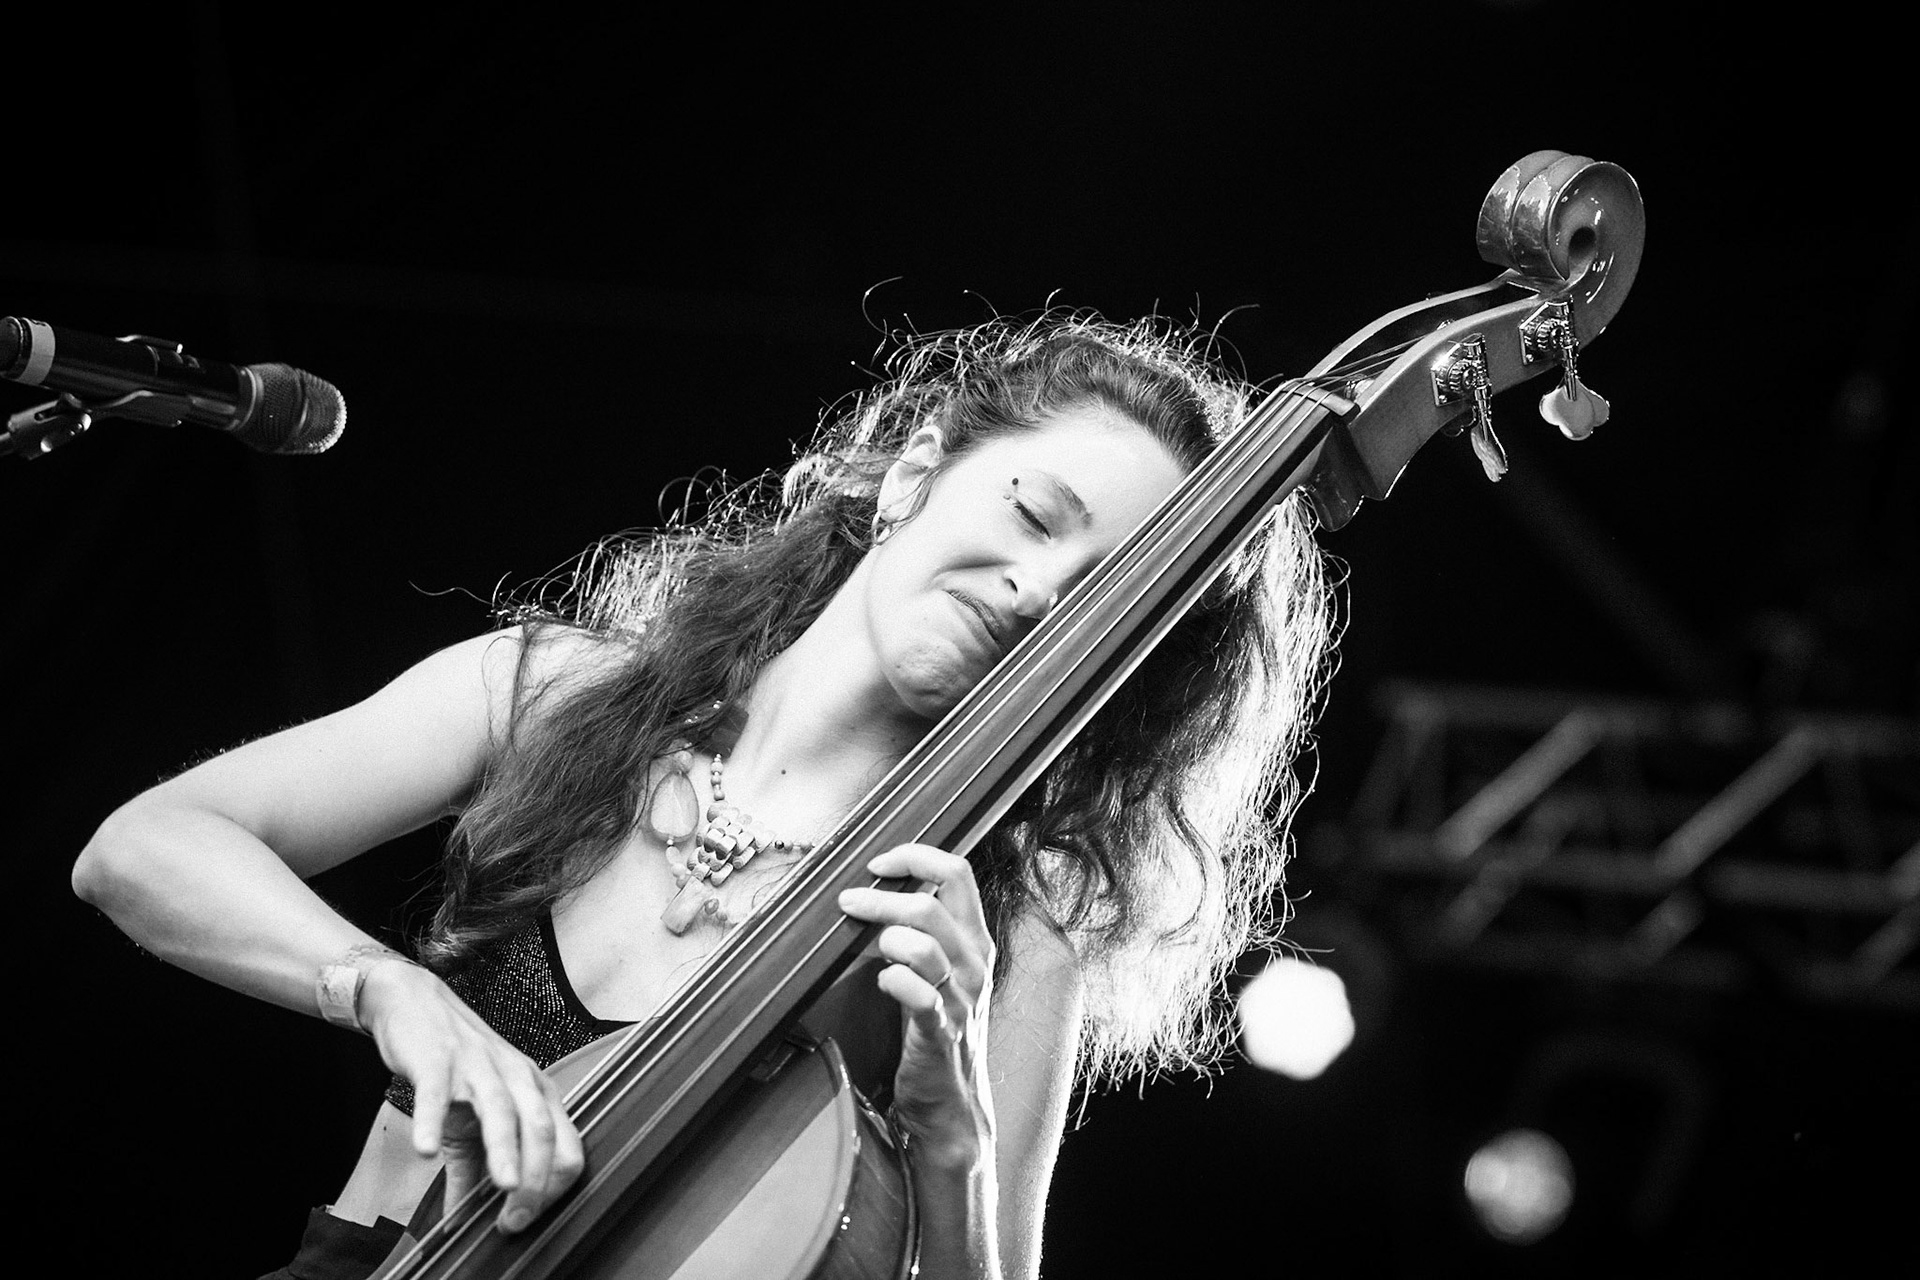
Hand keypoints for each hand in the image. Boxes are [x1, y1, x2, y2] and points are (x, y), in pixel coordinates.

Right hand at [357, 960, 585, 1233]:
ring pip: (500, 1109)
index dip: (551, 1185)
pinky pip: (437, 1093)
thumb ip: (471, 1170)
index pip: (563, 1143)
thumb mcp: (470, 1118)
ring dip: (504, 1150)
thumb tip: (463, 1223)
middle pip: (539, 1129)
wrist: (415, 1004)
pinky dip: (431, 1121)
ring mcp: (478, 1065)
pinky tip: (424, 1150)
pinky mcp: (437, 1060)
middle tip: (515, 1220)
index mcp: (534, 1091)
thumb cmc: (454, 1062)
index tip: (527, 1220)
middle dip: (533, 1179)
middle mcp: (515, 1076)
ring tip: (503, 1186)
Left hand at [838, 844, 996, 1168]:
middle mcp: (974, 963)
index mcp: (974, 940)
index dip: (916, 856)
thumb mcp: (941, 971)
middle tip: (848, 901)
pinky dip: (894, 980)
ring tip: (869, 948)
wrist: (952, 1101)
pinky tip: (882, 981)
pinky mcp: (942, 1031)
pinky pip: (918, 994)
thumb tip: (876, 889)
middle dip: (881, 896)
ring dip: (884, 937)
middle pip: (931, 903)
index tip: (879, 863)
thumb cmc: (937, 1028)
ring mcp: (962, 997)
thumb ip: (922, 930)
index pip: (957, 872)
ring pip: (923, 944)